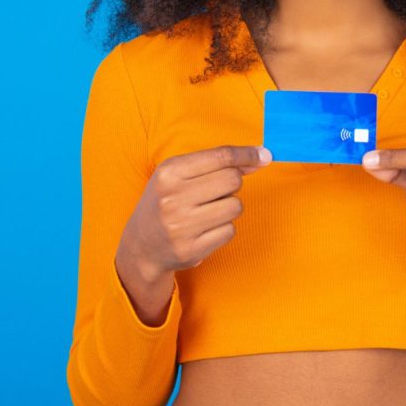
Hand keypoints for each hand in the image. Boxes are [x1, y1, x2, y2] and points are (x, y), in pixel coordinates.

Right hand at [119, 144, 271, 279]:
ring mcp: (181, 226)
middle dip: (234, 182)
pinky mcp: (191, 250)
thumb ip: (216, 163)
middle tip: (217, 190)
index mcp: (169, 172)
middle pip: (233, 179)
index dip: (247, 155)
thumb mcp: (178, 174)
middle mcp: (173, 198)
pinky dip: (223, 228)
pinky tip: (204, 229)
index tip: (264, 155)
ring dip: (229, 206)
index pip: (221, 156)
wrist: (141, 246)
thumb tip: (261, 157)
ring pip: (235, 206)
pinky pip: (230, 230)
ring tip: (208, 210)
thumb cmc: (165, 202)